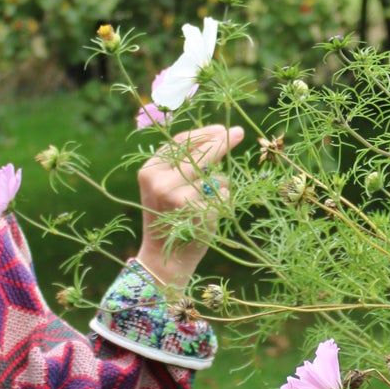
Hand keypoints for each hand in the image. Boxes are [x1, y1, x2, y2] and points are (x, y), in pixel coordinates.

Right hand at [135, 123, 243, 297]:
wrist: (165, 259)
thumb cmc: (169, 218)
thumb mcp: (164, 186)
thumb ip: (181, 164)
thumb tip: (216, 136)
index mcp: (149, 171)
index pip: (180, 142)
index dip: (204, 134)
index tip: (223, 129)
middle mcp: (161, 183)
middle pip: (200, 154)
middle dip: (223, 142)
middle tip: (240, 133)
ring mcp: (179, 198)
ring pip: (215, 177)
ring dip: (218, 185)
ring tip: (204, 203)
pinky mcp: (197, 213)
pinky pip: (223, 196)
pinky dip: (223, 202)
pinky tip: (208, 216)